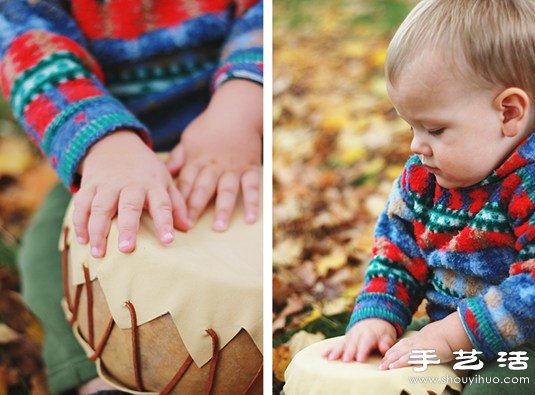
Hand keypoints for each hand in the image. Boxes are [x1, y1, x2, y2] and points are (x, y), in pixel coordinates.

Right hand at [73, 130, 189, 257]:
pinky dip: (80, 222)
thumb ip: (176, 204)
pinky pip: (81, 204)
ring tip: (98, 253)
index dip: (165, 221)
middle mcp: (130, 184)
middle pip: (128, 207)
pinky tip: (82, 240)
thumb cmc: (145, 169)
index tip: (168, 240)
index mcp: (152, 185)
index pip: (162, 204)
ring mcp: (107, 185)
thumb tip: (187, 227)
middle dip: (127, 228)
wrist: (114, 142)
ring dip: (97, 231)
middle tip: (126, 249)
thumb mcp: (165, 180)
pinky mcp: (89, 185)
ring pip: (100, 207)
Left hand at [166, 79, 261, 231]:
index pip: (186, 182)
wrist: (236, 110)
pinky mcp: (250, 168)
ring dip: (223, 209)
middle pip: (204, 188)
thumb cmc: (209, 126)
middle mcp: (214, 165)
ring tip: (219, 228)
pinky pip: (252, 187)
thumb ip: (177, 158)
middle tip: (189, 227)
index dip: (179, 200)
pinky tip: (250, 219)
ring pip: (227, 190)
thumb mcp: (188, 139)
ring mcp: (234, 168)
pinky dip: (252, 202)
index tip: (172, 218)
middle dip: (196, 208)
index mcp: (197, 159)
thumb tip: (163, 173)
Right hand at [322, 318, 396, 362]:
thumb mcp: (388, 334)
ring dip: (336, 351)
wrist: (374, 319)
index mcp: (369, 333)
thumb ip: (386, 342)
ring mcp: (349, 336)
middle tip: (345, 360)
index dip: (362, 350)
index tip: (359, 359)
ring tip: (331, 358)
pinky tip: (323, 355)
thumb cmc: (382, 331)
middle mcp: (357, 334)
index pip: (365, 342)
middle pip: (352, 343)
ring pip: (342, 343)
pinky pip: (336, 344)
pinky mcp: (345, 339)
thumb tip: (384, 348)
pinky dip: (330, 349)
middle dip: (348, 352)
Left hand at [379, 313, 472, 369]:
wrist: (451, 332)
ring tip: (382, 367)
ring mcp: (417, 347)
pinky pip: (407, 359)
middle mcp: (415, 342)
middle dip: (388, 357)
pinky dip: (398, 363)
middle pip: (397, 349)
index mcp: (418, 338)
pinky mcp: (421, 353)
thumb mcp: (434, 339)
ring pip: (399, 354)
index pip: (402, 344)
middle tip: (380, 364)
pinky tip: (392, 367)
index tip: (386, 356)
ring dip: (389, 361)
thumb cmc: (446, 336)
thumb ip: (429, 343)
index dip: (393, 350)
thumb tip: (429, 348)